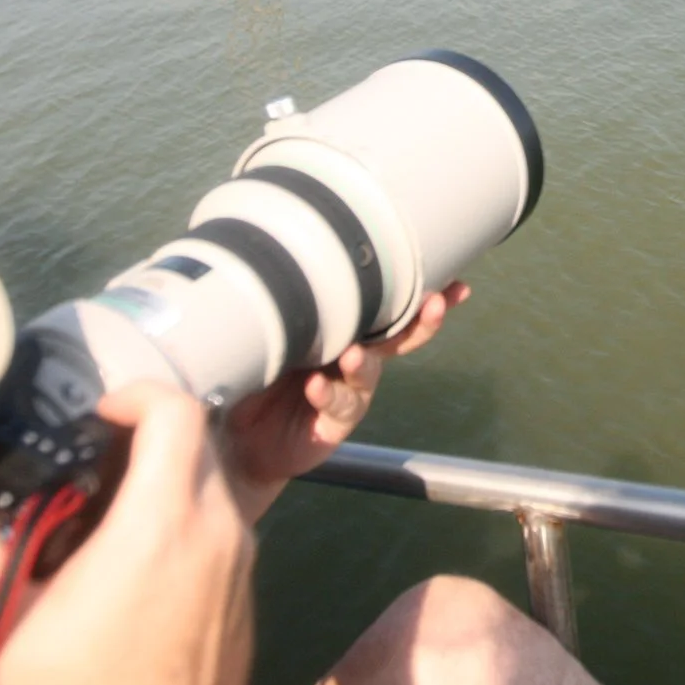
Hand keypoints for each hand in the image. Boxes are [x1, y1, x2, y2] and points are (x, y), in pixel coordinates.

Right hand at [0, 385, 265, 684]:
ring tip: (106, 516)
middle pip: (199, 443)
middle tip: (95, 459)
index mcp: (161, 526)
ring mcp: (240, 564)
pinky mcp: (246, 596)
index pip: (177, 414)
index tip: (100, 414)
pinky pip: (224, 530)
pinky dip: (187, 522)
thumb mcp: (6, 634)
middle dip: (151, 435)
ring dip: (170, 481)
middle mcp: (215, 533)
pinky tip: (135, 565)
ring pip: (216, 486)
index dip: (139, 395)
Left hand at [220, 281, 468, 519]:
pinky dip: (328, 394)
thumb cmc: (249, 371)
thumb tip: (260, 252)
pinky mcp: (333, 423)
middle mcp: (350, 357)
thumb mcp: (259, 331)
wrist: (234, 432)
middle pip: (396, 336)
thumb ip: (271, 304)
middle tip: (434, 304)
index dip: (417, 292)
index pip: (382, 305)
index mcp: (339, 328)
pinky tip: (316, 387)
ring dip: (364, 362)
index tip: (450, 280)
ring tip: (352, 355)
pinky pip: (338, 406)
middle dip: (420, 321)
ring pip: (368, 372)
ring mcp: (346, 391)